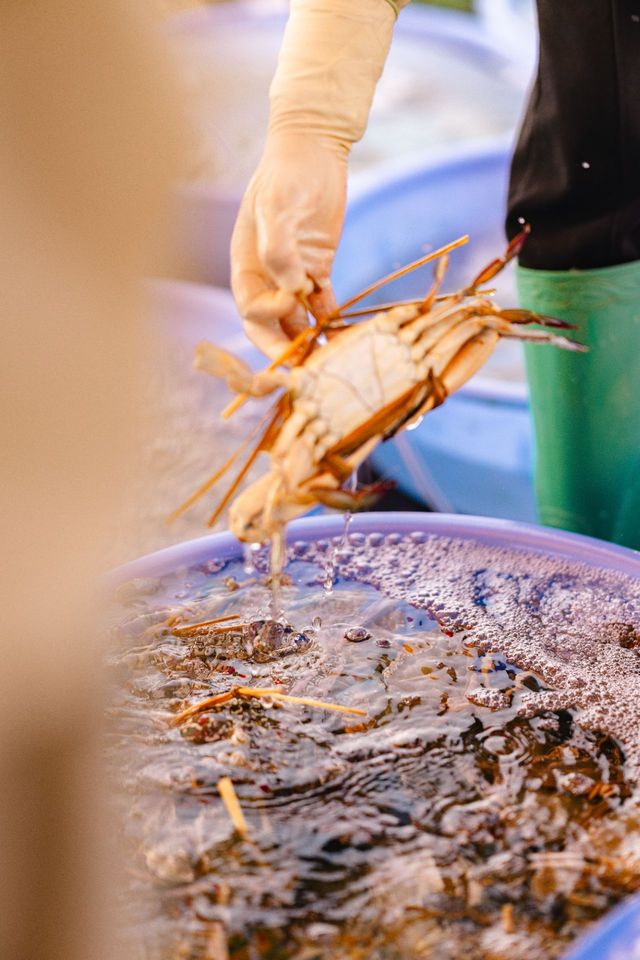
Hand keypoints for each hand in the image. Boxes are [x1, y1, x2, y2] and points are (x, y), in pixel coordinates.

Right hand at [231, 130, 347, 360]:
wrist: (314, 150)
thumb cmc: (288, 173)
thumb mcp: (278, 204)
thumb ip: (278, 246)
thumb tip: (289, 289)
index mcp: (246, 265)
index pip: (251, 307)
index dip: (268, 316)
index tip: (292, 303)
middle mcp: (266, 278)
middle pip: (270, 326)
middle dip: (285, 349)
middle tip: (306, 372)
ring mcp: (293, 277)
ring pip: (298, 321)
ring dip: (311, 343)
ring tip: (331, 365)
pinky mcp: (319, 271)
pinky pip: (324, 306)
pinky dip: (334, 324)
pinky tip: (349, 340)